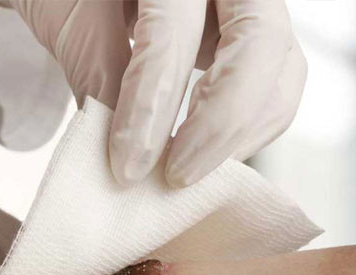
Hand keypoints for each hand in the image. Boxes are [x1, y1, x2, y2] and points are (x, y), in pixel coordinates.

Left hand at [9, 0, 305, 186]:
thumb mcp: (71, 18)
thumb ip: (98, 70)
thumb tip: (131, 151)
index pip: (171, 36)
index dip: (151, 107)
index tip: (128, 167)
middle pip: (259, 43)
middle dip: (222, 122)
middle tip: (178, 177)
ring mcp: (249, 8)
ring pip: (283, 69)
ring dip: (243, 135)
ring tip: (191, 174)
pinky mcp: (254, 39)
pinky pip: (276, 85)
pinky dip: (248, 131)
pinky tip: (207, 158)